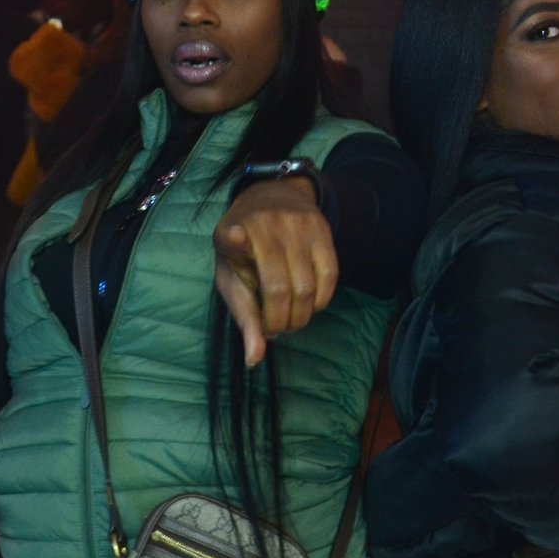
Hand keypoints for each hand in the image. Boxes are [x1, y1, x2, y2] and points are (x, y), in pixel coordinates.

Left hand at [212, 177, 337, 366]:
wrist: (272, 198)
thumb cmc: (246, 251)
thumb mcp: (233, 278)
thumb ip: (244, 317)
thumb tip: (254, 359)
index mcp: (229, 235)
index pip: (230, 237)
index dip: (234, 239)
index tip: (237, 237)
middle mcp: (263, 225)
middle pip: (278, 289)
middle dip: (280, 322)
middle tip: (277, 328)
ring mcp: (295, 225)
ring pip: (307, 287)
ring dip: (301, 316)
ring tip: (291, 319)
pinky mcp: (320, 229)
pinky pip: (329, 276)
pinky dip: (322, 301)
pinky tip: (311, 305)